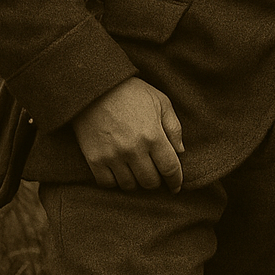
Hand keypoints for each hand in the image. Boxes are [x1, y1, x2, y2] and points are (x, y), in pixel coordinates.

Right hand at [72, 76, 183, 191]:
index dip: (176, 180)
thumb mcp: (161, 101)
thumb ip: (174, 127)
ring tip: (139, 172)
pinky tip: (121, 172)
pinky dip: (117, 182)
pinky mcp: (94, 160)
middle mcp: (134, 149)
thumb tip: (180, 152)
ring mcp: (113, 156)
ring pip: (130, 185)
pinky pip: (108, 184)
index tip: (176, 187)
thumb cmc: (133, 92)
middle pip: (150, 181)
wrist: (96, 87)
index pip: (169, 168)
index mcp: (153, 135)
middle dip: (157, 181)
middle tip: (156, 174)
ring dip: (137, 182)